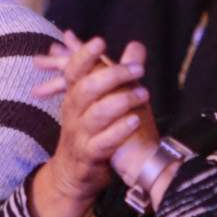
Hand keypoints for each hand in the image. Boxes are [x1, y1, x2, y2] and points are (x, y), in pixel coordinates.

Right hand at [27, 35, 154, 216]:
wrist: (72, 175)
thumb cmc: (91, 131)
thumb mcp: (100, 100)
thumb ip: (117, 71)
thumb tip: (136, 45)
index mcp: (74, 96)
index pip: (73, 70)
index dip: (84, 55)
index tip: (100, 42)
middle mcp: (73, 113)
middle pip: (86, 88)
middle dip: (112, 75)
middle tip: (138, 68)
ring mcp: (80, 135)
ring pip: (95, 114)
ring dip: (121, 101)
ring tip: (144, 94)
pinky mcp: (90, 156)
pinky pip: (103, 143)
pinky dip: (118, 131)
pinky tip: (134, 122)